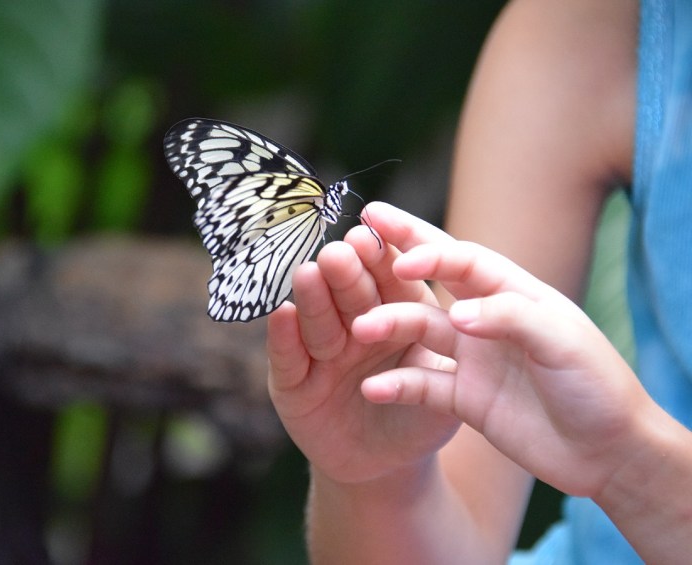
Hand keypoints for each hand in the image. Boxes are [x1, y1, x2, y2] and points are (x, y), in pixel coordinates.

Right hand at [267, 218, 460, 484]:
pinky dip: (284, 337)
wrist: (387, 468)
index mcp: (396, 312)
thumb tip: (467, 312)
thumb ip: (449, 349)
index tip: (371, 234)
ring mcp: (320, 352)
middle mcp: (353, 324)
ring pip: (316, 319)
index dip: (381, 257)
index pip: (390, 277)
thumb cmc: (422, 420)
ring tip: (307, 273)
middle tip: (339, 253)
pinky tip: (282, 314)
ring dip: (312, 296)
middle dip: (344, 272)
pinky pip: (288, 357)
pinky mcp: (292, 382)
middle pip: (348, 293)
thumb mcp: (443, 385)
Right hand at [354, 202, 651, 496]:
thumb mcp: (563, 343)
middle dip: (399, 252)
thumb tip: (457, 313)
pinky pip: (421, 386)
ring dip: (389, 325)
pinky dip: (396, 386)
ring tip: (361, 329)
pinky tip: (372, 388)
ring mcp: (473, 357)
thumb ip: (511, 318)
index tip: (403, 260)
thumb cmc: (597, 387)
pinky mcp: (464, 397)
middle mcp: (487, 318)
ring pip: (419, 331)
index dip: (433, 253)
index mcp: (516, 293)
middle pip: (434, 279)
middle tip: (359, 232)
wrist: (608, 453)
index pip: (466, 261)